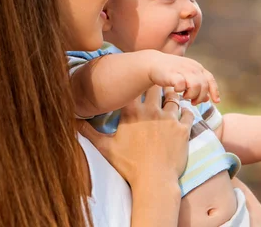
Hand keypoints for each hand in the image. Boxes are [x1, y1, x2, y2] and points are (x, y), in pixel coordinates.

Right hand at [77, 86, 193, 186]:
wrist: (154, 182)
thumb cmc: (128, 165)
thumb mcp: (105, 148)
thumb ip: (89, 133)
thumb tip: (72, 122)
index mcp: (131, 112)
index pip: (134, 86)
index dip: (136, 81)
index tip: (136, 79)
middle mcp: (151, 111)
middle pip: (155, 86)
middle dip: (155, 84)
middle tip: (155, 83)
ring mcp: (168, 118)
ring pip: (173, 97)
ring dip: (172, 95)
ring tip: (170, 95)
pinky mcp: (183, 129)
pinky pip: (188, 112)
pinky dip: (186, 111)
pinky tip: (183, 113)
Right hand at [144, 50, 219, 104]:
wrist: (154, 63)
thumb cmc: (172, 72)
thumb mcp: (187, 77)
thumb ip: (198, 86)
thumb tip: (207, 99)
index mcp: (197, 67)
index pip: (210, 79)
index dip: (214, 91)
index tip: (216, 101)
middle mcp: (192, 67)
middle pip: (204, 86)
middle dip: (200, 97)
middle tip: (193, 102)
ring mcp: (182, 69)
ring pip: (196, 86)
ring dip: (192, 94)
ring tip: (185, 96)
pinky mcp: (172, 73)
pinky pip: (181, 85)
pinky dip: (180, 90)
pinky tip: (176, 90)